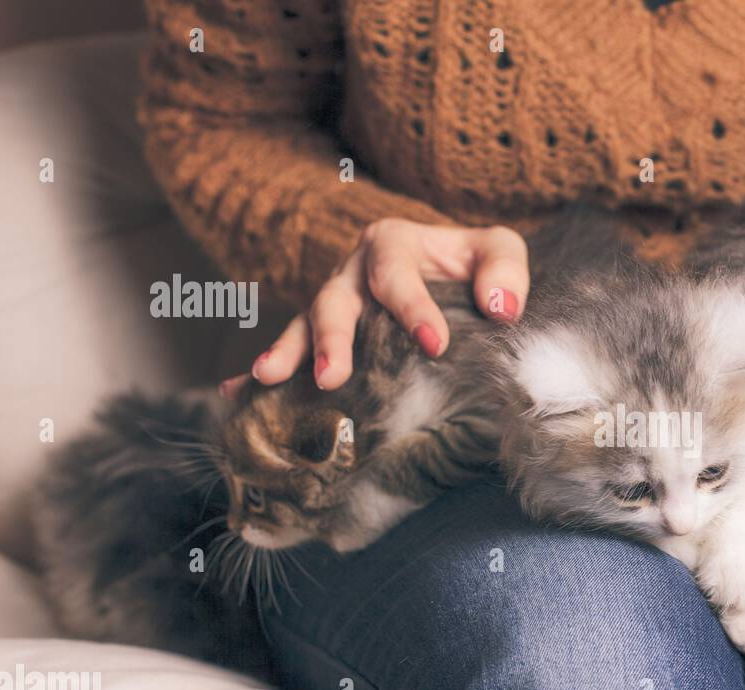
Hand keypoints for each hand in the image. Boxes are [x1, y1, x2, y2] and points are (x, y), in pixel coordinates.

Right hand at [225, 219, 528, 393]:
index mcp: (393, 243)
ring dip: (288, 352)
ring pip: (305, 323)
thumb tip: (500, 307)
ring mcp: (336, 301)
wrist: (461, 276)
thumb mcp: (499, 251)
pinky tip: (239, 392)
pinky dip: (266, 366)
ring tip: (268, 379)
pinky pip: (292, 347)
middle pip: (335, 300)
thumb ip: (505, 270)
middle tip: (331, 374)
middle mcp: (354, 269)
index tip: (436, 344)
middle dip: (332, 338)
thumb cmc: (480, 265)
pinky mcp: (328, 332)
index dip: (414, 309)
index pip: (397, 275)